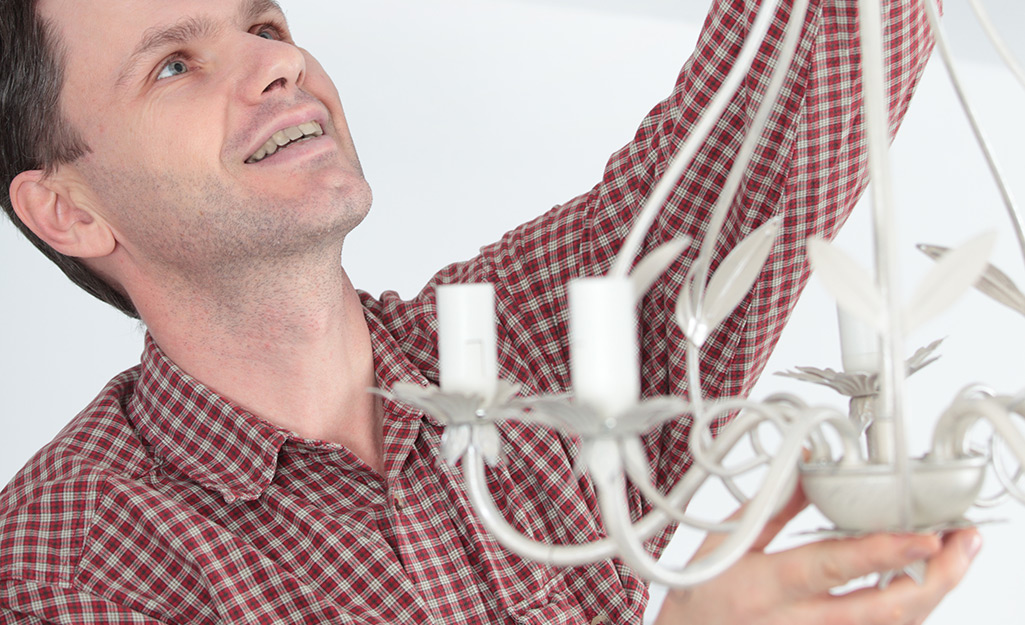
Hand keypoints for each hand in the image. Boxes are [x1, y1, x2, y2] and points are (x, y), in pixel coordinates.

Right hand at [653, 487, 980, 624]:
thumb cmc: (700, 596)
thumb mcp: (725, 543)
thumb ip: (771, 507)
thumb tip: (806, 468)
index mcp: (769, 585)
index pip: (835, 566)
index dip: (884, 551)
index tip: (925, 535)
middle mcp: (800, 620)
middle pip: (882, 609)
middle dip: (933, 578)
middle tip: (963, 546)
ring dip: (931, 594)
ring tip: (956, 559)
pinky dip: (906, 611)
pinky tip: (922, 588)